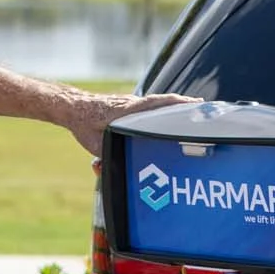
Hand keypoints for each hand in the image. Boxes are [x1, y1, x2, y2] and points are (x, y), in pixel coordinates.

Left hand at [63, 90, 193, 155]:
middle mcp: (133, 103)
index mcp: (128, 110)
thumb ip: (106, 157)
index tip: (195, 105)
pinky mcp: (128, 104)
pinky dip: (162, 107)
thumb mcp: (95, 143)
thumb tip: (114, 172)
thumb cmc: (83, 123)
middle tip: (204, 107)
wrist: (70, 106)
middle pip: (163, 101)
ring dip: (174, 104)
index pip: (157, 104)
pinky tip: (169, 115)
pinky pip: (149, 104)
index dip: (177, 105)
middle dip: (184, 104)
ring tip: (193, 110)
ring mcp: (131, 102)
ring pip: (157, 102)